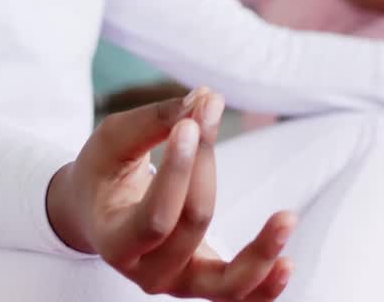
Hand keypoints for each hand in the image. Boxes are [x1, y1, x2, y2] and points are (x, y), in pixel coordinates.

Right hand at [47, 88, 296, 300]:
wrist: (96, 210)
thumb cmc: (105, 170)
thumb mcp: (114, 139)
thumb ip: (155, 121)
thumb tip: (204, 100)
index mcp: (114, 241)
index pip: (155, 218)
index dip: (179, 171)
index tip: (191, 121)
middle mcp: (146, 271)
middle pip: (190, 226)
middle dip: (205, 165)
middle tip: (209, 108)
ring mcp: (179, 282)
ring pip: (224, 285)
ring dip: (260, 254)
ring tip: (287, 218)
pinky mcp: (205, 280)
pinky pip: (241, 296)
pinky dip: (267, 285)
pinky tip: (287, 261)